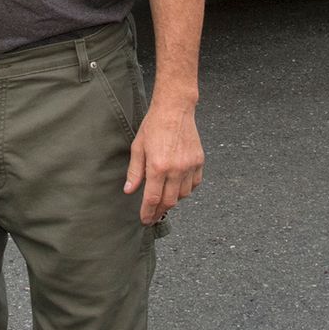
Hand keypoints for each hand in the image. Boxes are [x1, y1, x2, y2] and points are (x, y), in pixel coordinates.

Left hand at [124, 99, 203, 224]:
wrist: (175, 109)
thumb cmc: (154, 125)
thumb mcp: (138, 147)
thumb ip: (135, 171)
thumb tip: (129, 190)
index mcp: (158, 166)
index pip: (152, 199)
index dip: (147, 212)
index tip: (144, 220)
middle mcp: (176, 169)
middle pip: (169, 201)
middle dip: (159, 211)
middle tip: (153, 215)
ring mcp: (190, 166)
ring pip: (183, 195)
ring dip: (173, 200)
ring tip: (164, 198)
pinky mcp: (199, 161)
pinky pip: (195, 184)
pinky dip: (187, 189)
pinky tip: (178, 187)